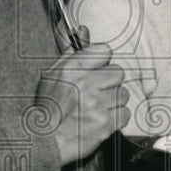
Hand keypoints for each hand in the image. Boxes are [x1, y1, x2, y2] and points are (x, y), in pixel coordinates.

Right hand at [38, 42, 129, 164]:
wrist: (45, 139)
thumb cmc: (49, 106)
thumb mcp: (54, 74)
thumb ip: (72, 52)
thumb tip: (84, 30)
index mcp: (73, 67)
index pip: (105, 51)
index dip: (102, 62)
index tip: (96, 70)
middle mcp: (87, 83)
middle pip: (119, 73)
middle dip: (110, 82)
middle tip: (97, 92)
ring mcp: (98, 104)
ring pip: (123, 94)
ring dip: (114, 101)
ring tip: (98, 107)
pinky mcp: (106, 123)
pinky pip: (125, 113)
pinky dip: (117, 117)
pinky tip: (103, 118)